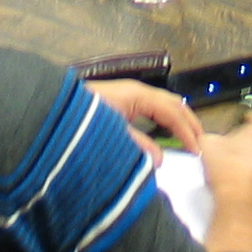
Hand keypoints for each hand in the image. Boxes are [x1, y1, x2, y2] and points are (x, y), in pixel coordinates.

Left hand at [85, 79, 204, 160]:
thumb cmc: (79, 120)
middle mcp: (135, 91)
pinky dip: (163, 121)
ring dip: (177, 121)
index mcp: (137, 95)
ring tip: (187, 140)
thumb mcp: (111, 135)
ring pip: (162, 104)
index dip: (187, 132)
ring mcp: (127, 95)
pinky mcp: (118, 102)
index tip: (198, 152)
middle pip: (172, 103)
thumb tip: (161, 160)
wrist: (49, 110)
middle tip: (201, 145)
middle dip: (189, 122)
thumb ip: (137, 146)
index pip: (173, 112)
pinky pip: (150, 109)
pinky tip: (162, 135)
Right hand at [195, 106, 251, 251]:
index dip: (241, 120)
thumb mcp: (208, 145)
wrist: (240, 208)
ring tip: (236, 168)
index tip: (232, 127)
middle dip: (248, 141)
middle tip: (231, 149)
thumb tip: (212, 139)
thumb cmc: (226, 171)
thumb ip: (211, 136)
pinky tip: (243, 183)